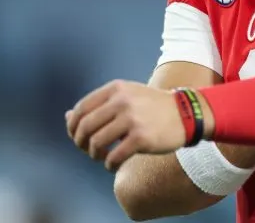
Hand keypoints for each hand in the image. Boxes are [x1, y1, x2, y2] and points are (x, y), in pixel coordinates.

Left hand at [66, 80, 193, 171]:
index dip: (73, 127)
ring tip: (103, 158)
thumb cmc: (152, 107)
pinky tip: (113, 165)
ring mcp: (132, 119)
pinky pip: (114, 156)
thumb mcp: (125, 97)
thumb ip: (98, 105)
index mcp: (115, 88)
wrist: (187, 114)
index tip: (77, 137)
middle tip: (88, 151)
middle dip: (81, 143)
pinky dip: (109, 164)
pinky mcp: (141, 138)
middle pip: (86, 127)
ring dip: (95, 155)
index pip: (81, 109)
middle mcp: (121, 101)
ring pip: (97, 142)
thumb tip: (67, 117)